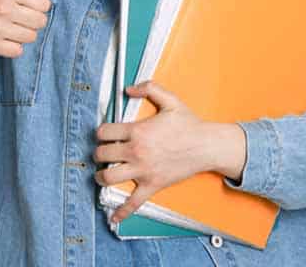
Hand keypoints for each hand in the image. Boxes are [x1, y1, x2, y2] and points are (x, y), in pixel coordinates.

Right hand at [0, 0, 52, 63]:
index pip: (45, 5)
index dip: (35, 4)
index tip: (19, 1)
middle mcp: (1, 7)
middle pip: (41, 22)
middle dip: (30, 19)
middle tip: (14, 14)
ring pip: (31, 37)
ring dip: (22, 33)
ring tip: (8, 24)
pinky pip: (19, 51)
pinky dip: (12, 46)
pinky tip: (2, 37)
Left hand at [92, 81, 219, 223]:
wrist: (208, 146)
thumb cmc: (189, 124)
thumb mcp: (169, 100)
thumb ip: (148, 88)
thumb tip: (128, 88)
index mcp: (137, 131)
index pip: (104, 132)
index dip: (100, 133)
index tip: (104, 135)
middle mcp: (136, 151)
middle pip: (102, 154)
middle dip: (98, 153)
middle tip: (102, 153)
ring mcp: (143, 170)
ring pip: (109, 177)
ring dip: (101, 176)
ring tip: (101, 173)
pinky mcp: (152, 185)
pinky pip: (133, 202)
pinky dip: (122, 212)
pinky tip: (113, 218)